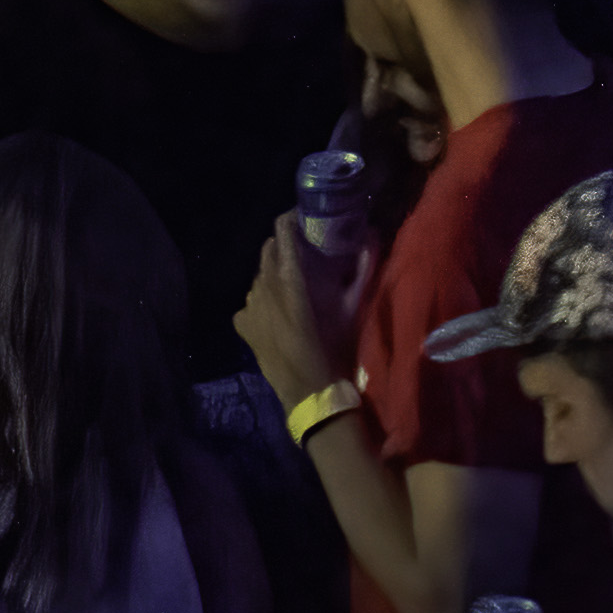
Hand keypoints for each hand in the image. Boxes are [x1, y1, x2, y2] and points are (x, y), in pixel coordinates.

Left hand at [235, 208, 361, 400]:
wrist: (310, 393)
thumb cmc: (335, 350)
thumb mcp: (352, 310)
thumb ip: (361, 273)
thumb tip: (371, 240)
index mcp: (289, 277)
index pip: (281, 231)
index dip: (290, 220)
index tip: (302, 219)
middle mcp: (263, 284)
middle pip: (268, 250)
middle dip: (283, 247)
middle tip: (303, 255)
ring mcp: (249, 304)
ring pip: (259, 277)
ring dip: (273, 276)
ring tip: (292, 290)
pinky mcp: (242, 323)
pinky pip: (250, 303)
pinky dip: (263, 303)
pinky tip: (278, 316)